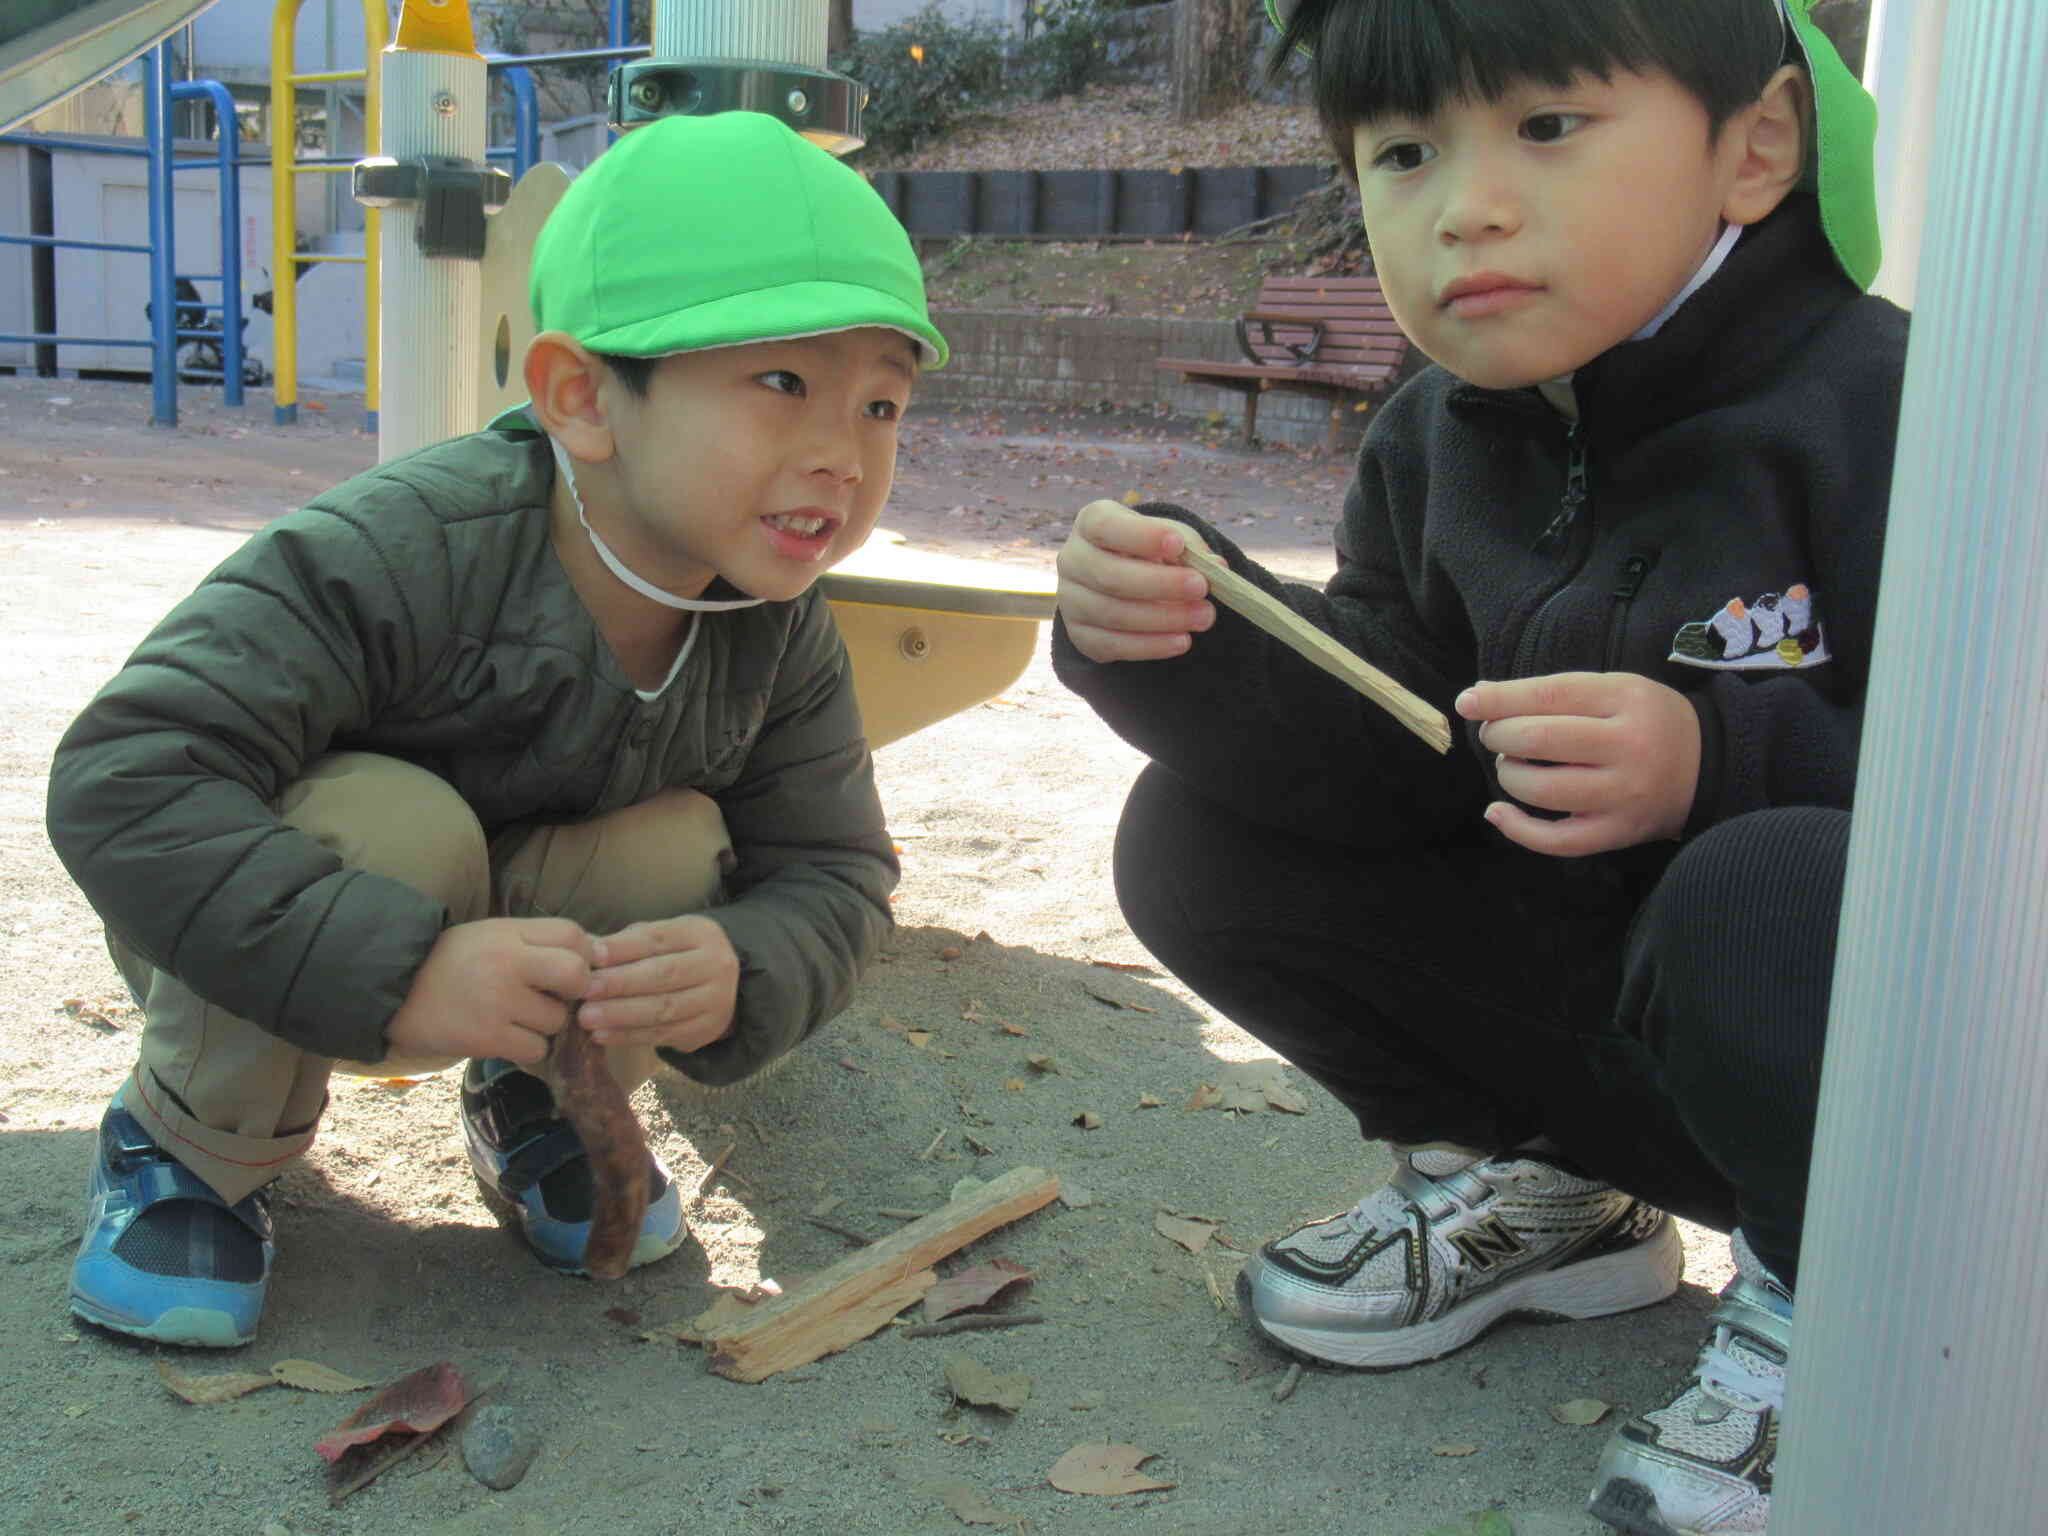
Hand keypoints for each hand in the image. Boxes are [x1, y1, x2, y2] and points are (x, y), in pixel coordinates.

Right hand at [386, 916, 595, 1064]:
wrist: (389, 989)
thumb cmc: (449, 962)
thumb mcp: (491, 936)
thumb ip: (536, 941)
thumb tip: (596, 952)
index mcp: (510, 932)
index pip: (573, 935)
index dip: (581, 955)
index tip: (568, 970)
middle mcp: (508, 962)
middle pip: (577, 975)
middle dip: (574, 991)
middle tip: (554, 998)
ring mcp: (498, 1001)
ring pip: (557, 1020)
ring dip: (545, 1025)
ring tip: (516, 1019)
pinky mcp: (486, 1037)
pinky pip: (535, 1049)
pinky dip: (526, 1048)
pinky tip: (505, 1038)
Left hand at [578, 914, 738, 1054]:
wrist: (721, 986)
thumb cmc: (675, 956)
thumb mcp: (660, 940)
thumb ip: (626, 944)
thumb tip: (586, 953)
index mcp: (700, 933)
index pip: (659, 938)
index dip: (625, 947)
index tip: (593, 956)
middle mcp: (715, 964)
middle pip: (664, 974)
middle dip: (620, 983)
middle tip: (586, 990)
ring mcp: (715, 999)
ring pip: (664, 1008)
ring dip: (621, 1014)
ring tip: (587, 1017)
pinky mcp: (706, 1029)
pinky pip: (663, 1034)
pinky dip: (629, 1036)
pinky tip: (602, 1035)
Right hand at [1055, 499, 1215, 662]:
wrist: (1122, 581)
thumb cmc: (1149, 551)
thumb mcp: (1169, 537)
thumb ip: (1190, 547)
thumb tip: (1216, 566)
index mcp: (1090, 523)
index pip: (1106, 526)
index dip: (1141, 536)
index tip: (1177, 545)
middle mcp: (1072, 560)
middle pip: (1110, 575)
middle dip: (1161, 585)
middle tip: (1202, 589)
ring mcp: (1071, 601)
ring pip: (1114, 614)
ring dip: (1164, 618)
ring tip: (1204, 617)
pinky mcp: (1080, 635)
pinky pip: (1113, 645)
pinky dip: (1151, 645)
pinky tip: (1182, 641)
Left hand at [1454, 672, 1700, 856]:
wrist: (1709, 764)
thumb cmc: (1646, 721)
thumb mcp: (1614, 689)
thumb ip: (1553, 692)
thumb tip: (1480, 696)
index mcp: (1625, 700)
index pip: (1550, 696)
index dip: (1500, 699)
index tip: (1467, 702)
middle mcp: (1628, 746)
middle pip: (1541, 740)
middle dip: (1501, 736)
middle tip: (1496, 735)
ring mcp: (1625, 794)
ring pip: (1543, 790)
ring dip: (1509, 775)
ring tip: (1512, 765)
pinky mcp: (1620, 832)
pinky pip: (1558, 841)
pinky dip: (1518, 829)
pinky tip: (1497, 812)